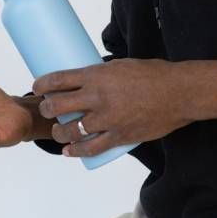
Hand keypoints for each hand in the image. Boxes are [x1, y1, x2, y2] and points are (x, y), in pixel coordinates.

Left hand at [32, 58, 191, 158]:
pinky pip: (92, 148)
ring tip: (57, 132)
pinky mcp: (119, 136)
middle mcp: (97, 97)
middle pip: (58, 106)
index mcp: (96, 76)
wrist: (178, 93)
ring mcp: (107, 119)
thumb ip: (101, 75)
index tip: (37, 86)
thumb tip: (85, 81)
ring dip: (58, 133)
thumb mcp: (120, 66)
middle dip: (47, 109)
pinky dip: (76, 151)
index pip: (58, 79)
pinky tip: (68, 151)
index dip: (42, 84)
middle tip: (47, 109)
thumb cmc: (152, 75)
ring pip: (71, 130)